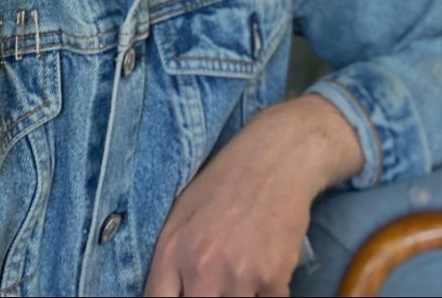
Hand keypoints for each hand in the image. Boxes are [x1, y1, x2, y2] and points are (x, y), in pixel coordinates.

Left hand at [143, 93, 363, 296]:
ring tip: (240, 275)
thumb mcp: (180, 215)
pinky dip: (266, 293)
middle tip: (215, 285)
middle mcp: (200, 268)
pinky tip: (264, 269)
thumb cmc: (224, 182)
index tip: (185, 293)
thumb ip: (169, 264)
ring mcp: (238, 276)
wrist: (274, 158)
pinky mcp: (274, 278)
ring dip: (237, 297)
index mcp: (171, 250)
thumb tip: (166, 295)